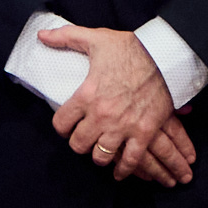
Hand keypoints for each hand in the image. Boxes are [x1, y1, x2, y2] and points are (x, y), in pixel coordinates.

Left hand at [42, 25, 193, 185]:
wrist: (165, 56)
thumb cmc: (130, 47)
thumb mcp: (95, 38)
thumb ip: (66, 37)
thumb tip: (42, 35)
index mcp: (87, 94)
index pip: (61, 123)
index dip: (61, 126)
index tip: (66, 125)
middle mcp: (102, 115)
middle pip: (79, 145)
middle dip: (79, 143)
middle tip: (84, 138)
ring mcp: (123, 126)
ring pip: (101, 156)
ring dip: (99, 156)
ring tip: (100, 151)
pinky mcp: (143, 132)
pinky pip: (130, 160)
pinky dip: (124, 170)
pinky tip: (119, 171)